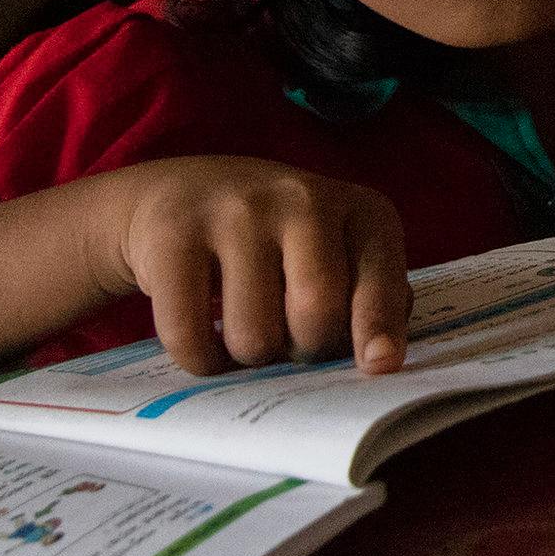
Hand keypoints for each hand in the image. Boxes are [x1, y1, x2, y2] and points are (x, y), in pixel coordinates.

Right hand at [89, 159, 411, 376]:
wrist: (187, 191)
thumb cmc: (283, 242)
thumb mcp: (342, 253)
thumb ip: (369, 297)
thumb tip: (380, 358)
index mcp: (362, 211)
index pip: (378, 278)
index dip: (378, 327)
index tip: (379, 364)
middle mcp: (304, 200)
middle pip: (316, 313)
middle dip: (306, 352)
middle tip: (293, 346)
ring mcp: (237, 212)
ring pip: (253, 336)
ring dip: (250, 358)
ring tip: (249, 332)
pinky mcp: (174, 235)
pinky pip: (189, 336)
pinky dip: (201, 359)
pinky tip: (207, 338)